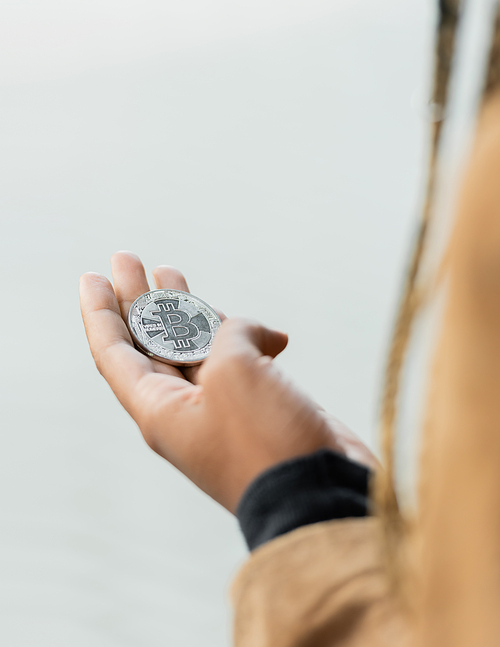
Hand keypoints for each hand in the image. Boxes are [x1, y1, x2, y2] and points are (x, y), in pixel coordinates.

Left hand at [79, 251, 376, 511]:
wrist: (320, 495)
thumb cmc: (265, 440)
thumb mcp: (234, 371)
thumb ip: (230, 334)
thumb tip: (257, 334)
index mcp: (159, 409)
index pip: (114, 352)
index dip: (100, 311)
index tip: (91, 276)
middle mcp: (182, 408)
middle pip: (149, 343)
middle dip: (138, 299)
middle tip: (127, 258)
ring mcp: (220, 409)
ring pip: (193, 348)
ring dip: (185, 310)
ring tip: (171, 272)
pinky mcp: (256, 407)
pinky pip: (236, 361)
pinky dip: (246, 338)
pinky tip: (269, 332)